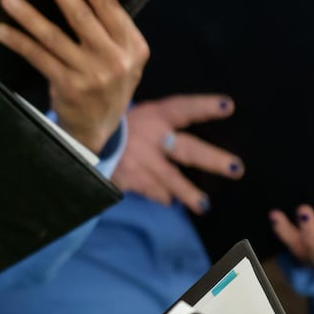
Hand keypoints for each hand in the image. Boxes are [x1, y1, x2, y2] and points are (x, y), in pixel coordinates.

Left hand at [0, 0, 149, 153]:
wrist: (99, 128)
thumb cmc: (108, 83)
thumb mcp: (124, 59)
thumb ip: (111, 31)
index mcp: (133, 46)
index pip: (110, 7)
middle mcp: (115, 59)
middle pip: (83, 17)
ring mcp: (91, 75)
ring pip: (54, 37)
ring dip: (29, 15)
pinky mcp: (67, 87)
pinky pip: (38, 58)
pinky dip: (18, 42)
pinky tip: (2, 30)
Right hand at [113, 95, 241, 213]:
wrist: (77, 145)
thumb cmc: (107, 125)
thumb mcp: (129, 113)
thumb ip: (152, 122)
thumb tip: (174, 133)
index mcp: (153, 116)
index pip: (182, 108)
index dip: (204, 107)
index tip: (228, 107)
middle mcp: (151, 139)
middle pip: (188, 149)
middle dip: (213, 160)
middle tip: (236, 169)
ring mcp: (141, 162)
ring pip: (172, 179)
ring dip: (188, 193)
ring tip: (204, 206)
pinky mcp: (129, 180)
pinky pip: (151, 190)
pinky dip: (160, 195)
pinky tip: (168, 200)